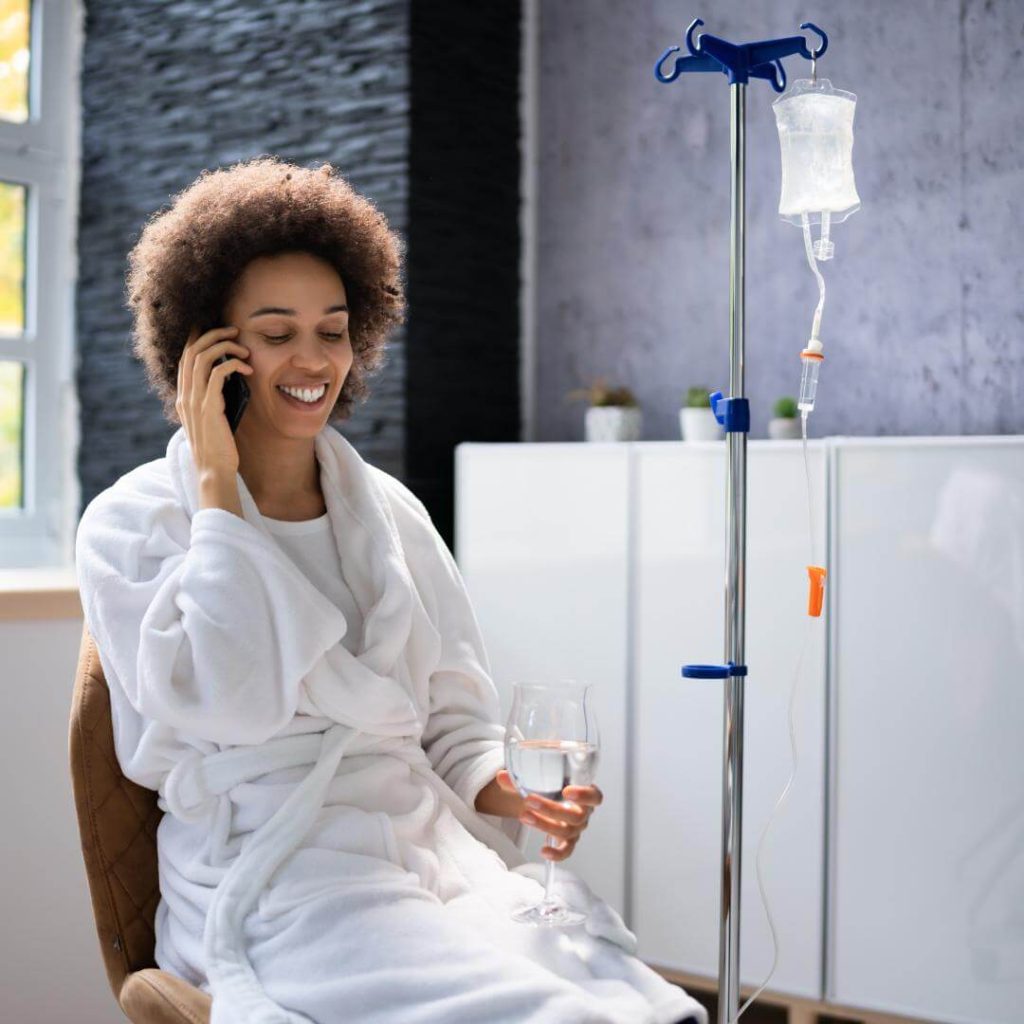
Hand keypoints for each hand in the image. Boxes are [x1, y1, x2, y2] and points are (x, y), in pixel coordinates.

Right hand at [176, 325, 253, 476]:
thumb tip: (228, 376)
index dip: (198, 338)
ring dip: (224, 345)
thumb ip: (214, 397)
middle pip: (191, 350)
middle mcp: (185, 395)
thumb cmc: (219, 445)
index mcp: (184, 396)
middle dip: (212, 334)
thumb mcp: (214, 416)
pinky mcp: (208, 407)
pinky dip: (233, 364)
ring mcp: (194, 400)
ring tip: (243, 347)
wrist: (215, 469)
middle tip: (234, 330)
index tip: (216, 328)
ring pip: (202, 357)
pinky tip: (247, 368)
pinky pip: (218, 374)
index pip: (185, 357)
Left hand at [497, 769, 603, 862]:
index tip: (566, 790)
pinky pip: (566, 851)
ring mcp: (576, 828)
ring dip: (545, 825)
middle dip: (551, 809)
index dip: (584, 794)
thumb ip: (522, 775)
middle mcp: (584, 812)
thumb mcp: (539, 773)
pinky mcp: (567, 841)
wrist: (545, 794)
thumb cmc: (550, 781)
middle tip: (529, 800)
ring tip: (523, 816)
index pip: (595, 796)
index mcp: (584, 791)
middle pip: (576, 816)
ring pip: (567, 831)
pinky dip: (557, 854)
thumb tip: (501, 776)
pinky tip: (543, 850)